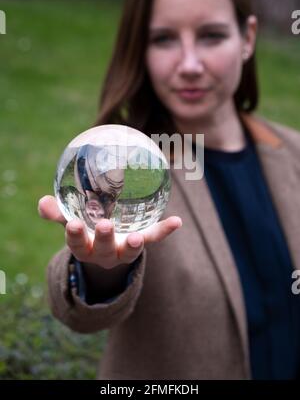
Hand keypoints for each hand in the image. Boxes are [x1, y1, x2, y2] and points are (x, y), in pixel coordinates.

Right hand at [38, 195, 181, 268]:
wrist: (106, 248)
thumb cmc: (85, 230)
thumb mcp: (70, 222)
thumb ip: (58, 213)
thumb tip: (43, 202)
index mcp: (86, 248)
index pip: (78, 244)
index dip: (75, 236)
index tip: (73, 224)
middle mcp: (105, 254)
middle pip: (104, 250)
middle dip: (104, 239)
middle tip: (105, 226)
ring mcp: (124, 251)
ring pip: (130, 252)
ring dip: (135, 245)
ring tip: (138, 237)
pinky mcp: (141, 243)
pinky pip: (154, 238)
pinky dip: (164, 230)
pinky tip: (177, 220)